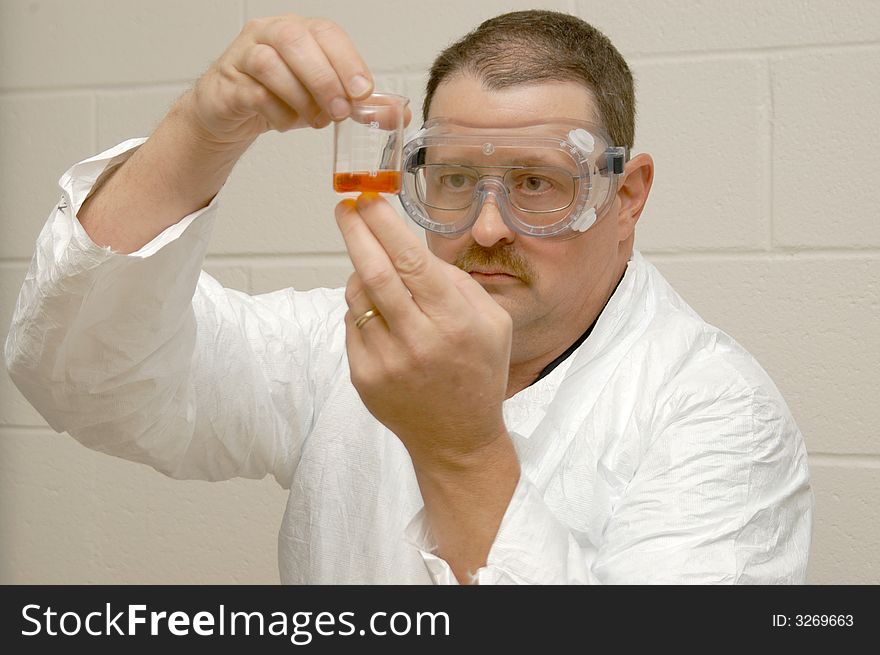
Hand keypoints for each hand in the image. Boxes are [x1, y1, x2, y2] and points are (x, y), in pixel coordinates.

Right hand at [185, 14, 373, 146]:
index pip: (327, 33)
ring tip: (316, 121)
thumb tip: (397, 115)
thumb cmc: (279, 97)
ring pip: (270, 64)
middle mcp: (270, 34)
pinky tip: (287, 123)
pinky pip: (253, 93)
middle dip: (325, 78)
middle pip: (296, 41)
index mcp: (300, 31)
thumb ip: (358, 105)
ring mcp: (244, 55)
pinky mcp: (228, 83)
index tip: (362, 92)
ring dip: (300, 97)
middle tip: (340, 111)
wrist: (232, 111)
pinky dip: (277, 113)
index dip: (347, 60)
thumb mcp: (324, 99)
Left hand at [335, 194, 512, 469]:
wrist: (457, 439)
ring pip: (356, 296)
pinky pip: (350, 324)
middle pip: (374, 272)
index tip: (367, 198)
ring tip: (376, 273)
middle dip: (355, 232)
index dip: (384, 225)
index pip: (410, 261)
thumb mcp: (494, 323)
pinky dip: (360, 308)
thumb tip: (408, 247)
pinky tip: (380, 316)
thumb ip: (457, 282)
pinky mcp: (364, 377)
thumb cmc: (478, 373)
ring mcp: (387, 362)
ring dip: (360, 273)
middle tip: (345, 208)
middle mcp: (419, 341)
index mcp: (455, 322)